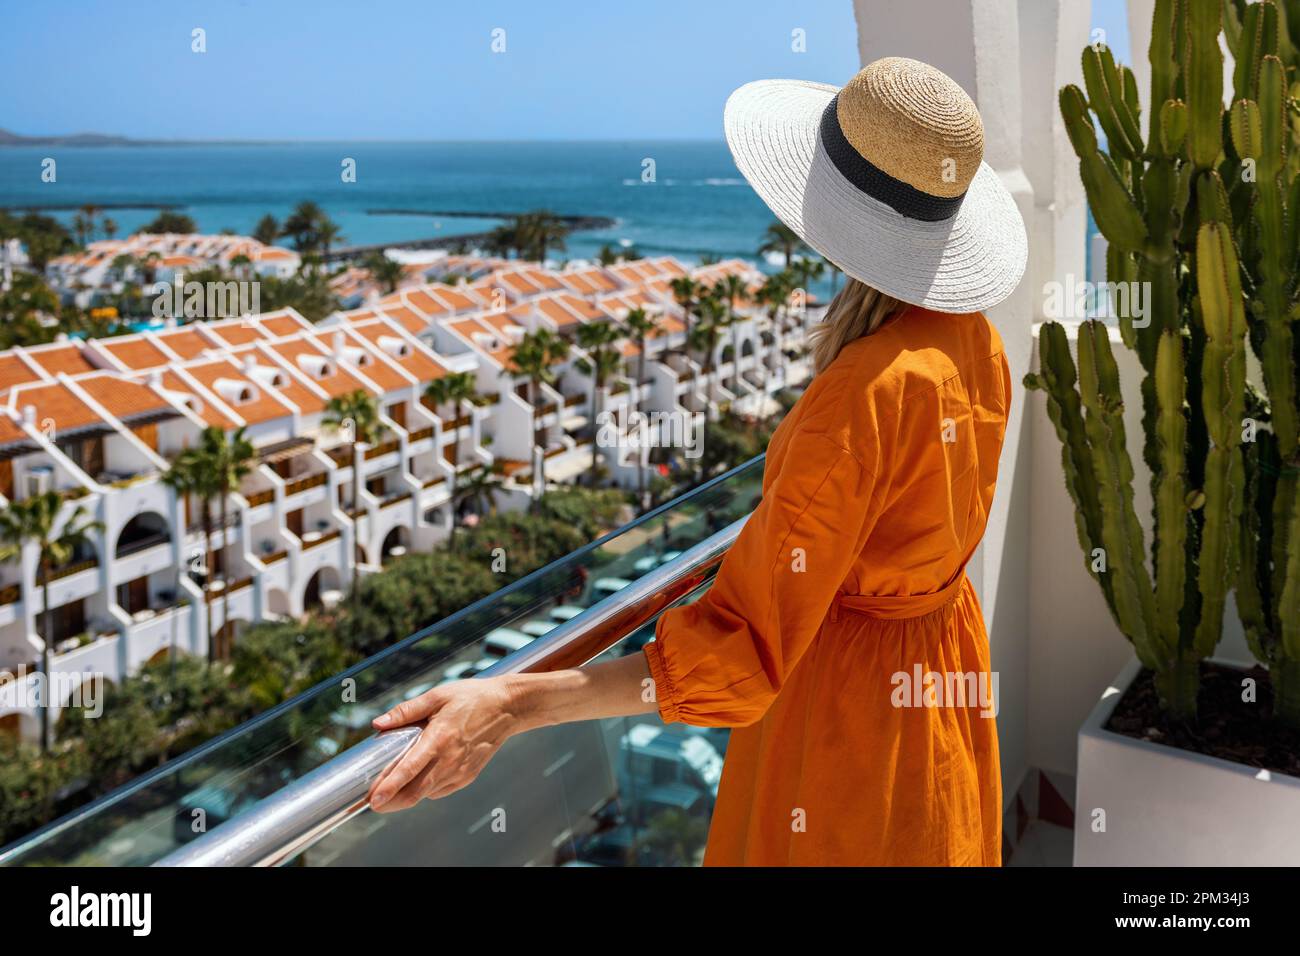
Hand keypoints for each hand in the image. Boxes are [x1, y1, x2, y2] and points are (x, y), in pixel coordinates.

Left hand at [367, 676, 522, 812]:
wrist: (507, 708)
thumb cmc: (471, 698)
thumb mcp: (437, 696)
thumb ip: (406, 711)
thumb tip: (378, 723)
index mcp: (439, 738)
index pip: (409, 769)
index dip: (390, 787)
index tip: (373, 800)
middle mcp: (450, 760)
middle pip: (415, 792)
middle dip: (391, 802)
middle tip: (373, 803)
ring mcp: (460, 771)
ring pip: (426, 794)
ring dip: (406, 796)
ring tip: (390, 792)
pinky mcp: (467, 776)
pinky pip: (440, 790)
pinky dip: (425, 790)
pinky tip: (418, 780)